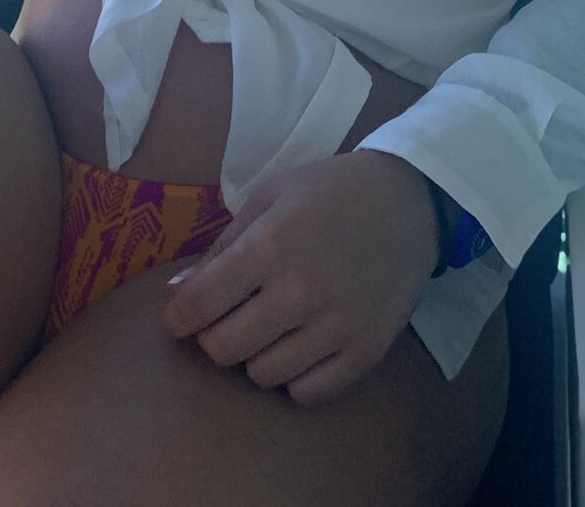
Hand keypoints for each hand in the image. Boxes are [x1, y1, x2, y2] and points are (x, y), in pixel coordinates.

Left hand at [159, 151, 440, 405]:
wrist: (408, 202)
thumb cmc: (329, 192)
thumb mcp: (270, 198)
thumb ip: (221, 248)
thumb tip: (176, 295)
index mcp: (271, 246)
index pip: (199, 305)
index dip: (178, 317)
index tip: (178, 317)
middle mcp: (301, 292)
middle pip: (224, 348)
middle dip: (214, 335)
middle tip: (227, 316)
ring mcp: (337, 327)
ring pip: (263, 374)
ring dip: (255, 354)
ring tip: (270, 324)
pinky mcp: (365, 352)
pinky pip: (307, 393)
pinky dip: (293, 377)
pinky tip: (299, 345)